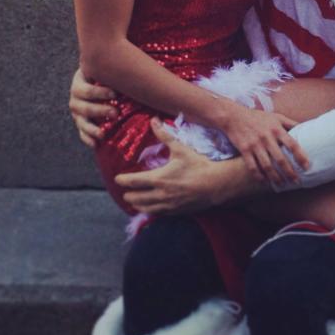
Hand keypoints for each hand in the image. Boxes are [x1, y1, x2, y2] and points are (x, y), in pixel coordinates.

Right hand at [69, 68, 116, 146]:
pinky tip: (95, 144)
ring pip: (79, 119)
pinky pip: (81, 131)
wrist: (102, 76)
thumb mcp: (110, 66)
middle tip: (116, 113)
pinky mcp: (81, 121)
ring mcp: (77, 109)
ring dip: (91, 127)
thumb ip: (117, 66)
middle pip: (81, 106)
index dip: (98, 93)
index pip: (84, 88)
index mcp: (79, 80)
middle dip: (98, 110)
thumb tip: (138, 64)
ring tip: (103, 133)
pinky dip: (87, 137)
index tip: (115, 94)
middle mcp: (75, 95)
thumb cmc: (110, 70)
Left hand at [115, 119, 252, 213]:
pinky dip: (150, 210)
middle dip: (128, 193)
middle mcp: (160, 194)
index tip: (117, 179)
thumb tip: (153, 120)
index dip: (122, 180)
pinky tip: (149, 207)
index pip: (133, 181)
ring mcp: (168, 205)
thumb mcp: (180, 149)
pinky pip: (157, 213)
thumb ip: (164, 135)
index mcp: (158, 178)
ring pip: (145, 208)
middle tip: (125, 189)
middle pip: (135, 198)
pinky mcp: (176, 211)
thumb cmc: (198, 164)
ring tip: (132, 200)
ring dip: (137, 204)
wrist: (217, 184)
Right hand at [217, 102, 309, 186]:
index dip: (301, 156)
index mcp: (277, 129)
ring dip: (275, 177)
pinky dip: (259, 176)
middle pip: (280, 159)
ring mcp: (255, 144)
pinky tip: (264, 181)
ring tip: (282, 184)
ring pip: (267, 165)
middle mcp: (267, 137)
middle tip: (296, 181)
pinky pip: (252, 166)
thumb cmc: (257, 117)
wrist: (234, 116)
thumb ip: (290, 123)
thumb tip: (304, 128)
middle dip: (289, 172)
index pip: (292, 145)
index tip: (307, 167)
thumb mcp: (276, 116)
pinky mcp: (244, 149)